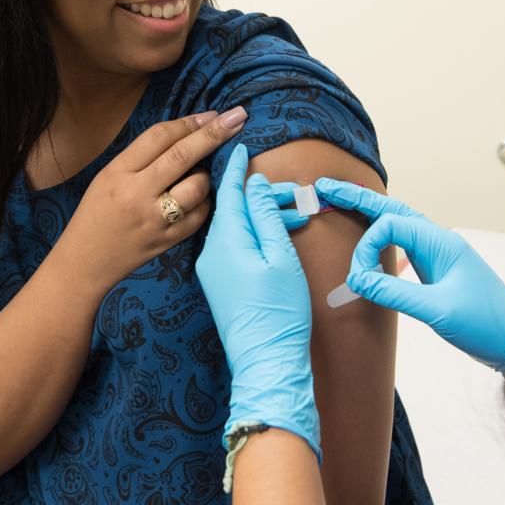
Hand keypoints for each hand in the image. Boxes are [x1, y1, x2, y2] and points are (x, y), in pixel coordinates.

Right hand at [57, 107, 247, 286]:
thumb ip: (142, 157)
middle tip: (237, 116)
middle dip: (214, 133)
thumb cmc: (97, 213)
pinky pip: (200, 215)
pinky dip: (205, 202)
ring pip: (197, 187)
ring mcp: (154, 220)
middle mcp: (137, 195)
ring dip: (205, 175)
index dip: (188, 122)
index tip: (211, 114)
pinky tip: (197, 199)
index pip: (158, 137)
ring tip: (196, 176)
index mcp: (118, 173)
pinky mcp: (167, 242)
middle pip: (182, 156)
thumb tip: (188, 133)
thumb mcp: (108, 176)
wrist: (85, 261)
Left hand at [195, 144, 320, 466]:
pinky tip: (274, 234)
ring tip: (292, 212)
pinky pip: (233, 245)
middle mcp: (211, 252)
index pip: (228, 190)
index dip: (237, 165)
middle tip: (287, 187)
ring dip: (259, 214)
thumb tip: (252, 184)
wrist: (266, 362)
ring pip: (234, 227)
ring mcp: (212, 269)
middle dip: (256, 192)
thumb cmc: (279, 312)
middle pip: (231, 207)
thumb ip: (264, 216)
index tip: (240, 141)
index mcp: (225, 240)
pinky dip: (253, 233)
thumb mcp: (279, 256)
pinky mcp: (219, 283)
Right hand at [315, 179, 504, 370]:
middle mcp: (440, 243)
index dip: (366, 247)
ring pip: (399, 225)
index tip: (358, 278)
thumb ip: (394, 293)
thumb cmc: (485, 326)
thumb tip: (357, 280)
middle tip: (325, 188)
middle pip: (393, 211)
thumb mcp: (436, 310)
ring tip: (341, 202)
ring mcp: (440, 256)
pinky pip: (406, 245)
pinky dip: (383, 238)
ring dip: (370, 215)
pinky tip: (371, 240)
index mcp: (442, 243)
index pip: (391, 226)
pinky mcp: (439, 271)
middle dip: (359, 199)